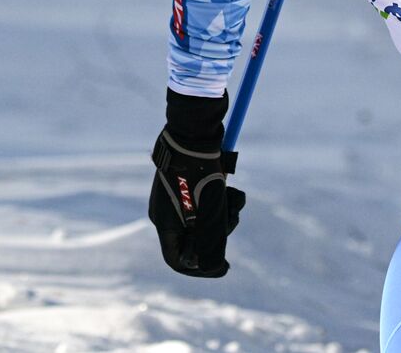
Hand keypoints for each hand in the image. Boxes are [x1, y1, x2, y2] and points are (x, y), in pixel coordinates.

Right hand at [148, 89, 244, 276]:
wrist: (195, 131)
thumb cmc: (200, 174)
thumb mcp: (210, 213)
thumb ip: (211, 243)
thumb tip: (216, 269)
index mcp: (165, 224)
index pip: (178, 259)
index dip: (200, 268)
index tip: (225, 268)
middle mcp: (168, 212)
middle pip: (196, 237)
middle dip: (219, 231)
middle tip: (233, 217)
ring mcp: (179, 195)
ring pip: (206, 216)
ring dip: (225, 211)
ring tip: (235, 197)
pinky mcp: (192, 181)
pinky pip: (209, 198)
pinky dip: (223, 197)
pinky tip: (232, 187)